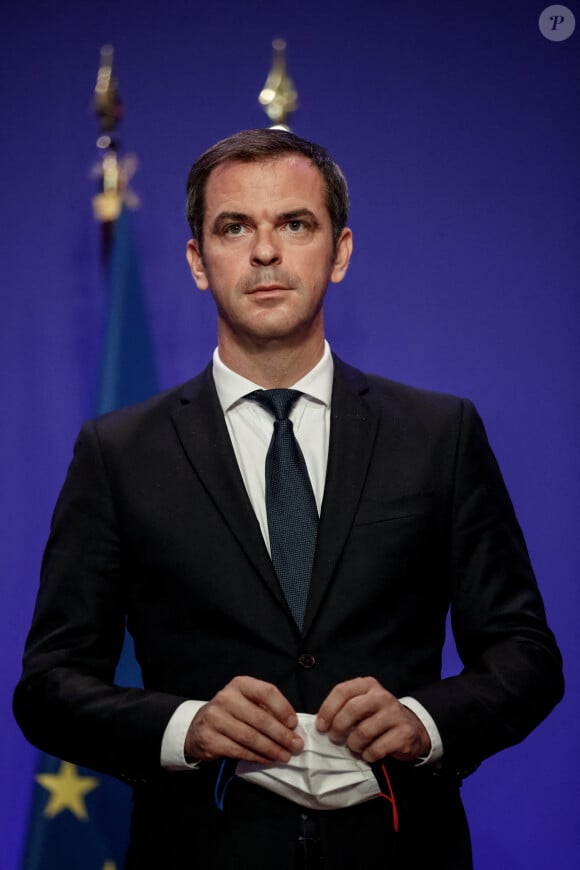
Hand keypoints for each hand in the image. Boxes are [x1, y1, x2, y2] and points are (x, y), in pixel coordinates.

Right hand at [184, 676, 303, 764]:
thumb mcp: (247, 702)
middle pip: (259, 718)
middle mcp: (226, 698)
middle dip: (281, 734)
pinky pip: (238, 750)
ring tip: (284, 755)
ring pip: (250, 737)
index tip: (294, 724)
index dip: (283, 708)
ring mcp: (215, 718)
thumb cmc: (232, 713)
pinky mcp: (209, 738)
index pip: (266, 692)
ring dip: (271, 749)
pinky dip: (256, 757)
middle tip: (296, 745)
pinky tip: (267, 759)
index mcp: (240, 684)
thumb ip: (266, 709)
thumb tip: (291, 727)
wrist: (199, 726)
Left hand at [315, 677, 430, 762]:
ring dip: (354, 744)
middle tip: (335, 738)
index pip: (342, 691)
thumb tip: (321, 723)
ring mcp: (395, 713)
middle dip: (338, 727)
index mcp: (368, 685)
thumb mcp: (361, 704)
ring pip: (363, 731)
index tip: (321, 726)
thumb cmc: (377, 717)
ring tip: (354, 747)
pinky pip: (377, 748)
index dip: (328, 710)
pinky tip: (368, 753)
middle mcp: (382, 696)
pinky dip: (368, 755)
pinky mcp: (404, 733)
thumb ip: (343, 708)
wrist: (411, 728)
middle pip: (352, 709)